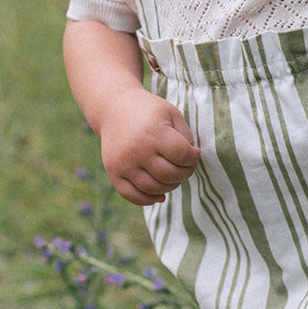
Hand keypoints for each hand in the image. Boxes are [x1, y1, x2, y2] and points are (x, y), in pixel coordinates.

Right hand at [98, 90, 199, 206]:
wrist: (114, 108)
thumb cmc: (148, 111)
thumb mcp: (171, 113)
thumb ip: (185, 136)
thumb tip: (191, 160)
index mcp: (154, 132)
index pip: (182, 155)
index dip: (193, 157)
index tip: (194, 153)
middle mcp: (137, 150)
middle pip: (169, 175)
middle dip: (185, 173)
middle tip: (186, 166)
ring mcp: (124, 164)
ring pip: (153, 188)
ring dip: (170, 186)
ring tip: (174, 176)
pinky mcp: (114, 173)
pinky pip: (132, 196)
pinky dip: (148, 200)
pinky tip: (160, 195)